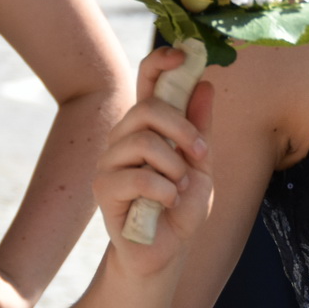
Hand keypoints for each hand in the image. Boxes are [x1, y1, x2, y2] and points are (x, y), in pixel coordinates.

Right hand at [94, 48, 214, 275]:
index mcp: (148, 126)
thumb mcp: (201, 163)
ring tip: (180, 187)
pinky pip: (138, 176)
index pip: (145, 81)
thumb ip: (201, 127)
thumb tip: (205, 84)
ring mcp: (110, 161)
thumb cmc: (180, 206)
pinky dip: (165, 190)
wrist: (166, 252)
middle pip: (147, 107)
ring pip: (143, 140)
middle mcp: (124, 137)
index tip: (184, 54)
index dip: (161, 62)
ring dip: (174, 166)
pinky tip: (168, 202)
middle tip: (201, 152)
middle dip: (182, 128)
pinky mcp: (103, 188)